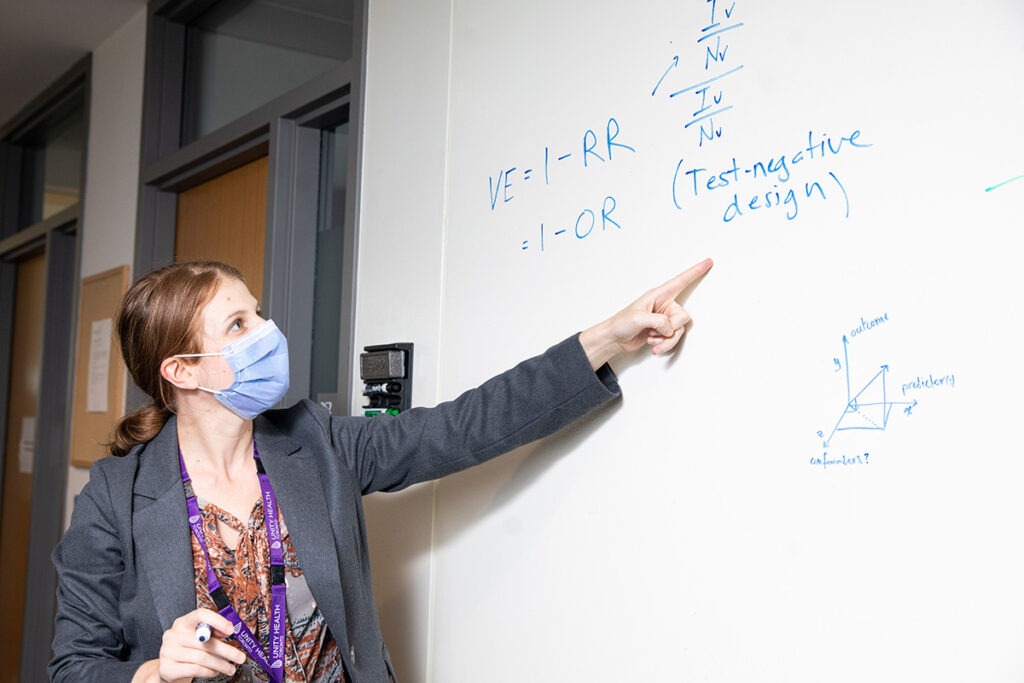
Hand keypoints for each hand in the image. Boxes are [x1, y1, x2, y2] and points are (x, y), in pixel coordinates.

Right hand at [131, 609, 245, 682]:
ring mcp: (168, 652)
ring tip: (230, 668)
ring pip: (202, 658)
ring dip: (221, 664)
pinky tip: (215, 671)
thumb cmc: (188, 650)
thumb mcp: (199, 637)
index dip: (218, 621)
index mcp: (183, 623)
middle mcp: (173, 635)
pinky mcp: (167, 668)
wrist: (168, 668)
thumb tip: (229, 629)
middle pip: (205, 642)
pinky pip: (195, 669)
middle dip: (227, 651)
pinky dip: (209, 671)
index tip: (231, 630)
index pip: (200, 615)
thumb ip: (213, 631)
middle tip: (240, 657)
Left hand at [579, 258, 712, 368]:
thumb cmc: (620, 323)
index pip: (680, 281)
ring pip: (678, 330)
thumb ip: (658, 321)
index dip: (695, 272)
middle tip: (656, 332)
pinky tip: (653, 345)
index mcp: (657, 295)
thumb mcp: (638, 319)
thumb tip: (669, 328)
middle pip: (682, 317)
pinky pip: (673, 338)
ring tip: (652, 340)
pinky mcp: (662, 331)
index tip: (708, 262)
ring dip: (666, 339)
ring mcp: (663, 319)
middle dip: (671, 328)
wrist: (613, 339)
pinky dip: (664, 344)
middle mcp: (663, 306)